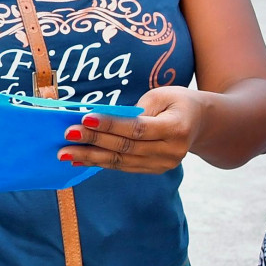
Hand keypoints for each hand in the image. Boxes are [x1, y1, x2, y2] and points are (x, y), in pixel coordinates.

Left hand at [57, 86, 205, 173]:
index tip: (85, 119)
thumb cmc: (177, 102)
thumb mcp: (162, 95)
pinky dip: (99, 163)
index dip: (110, 125)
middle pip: (126, 148)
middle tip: (67, 136)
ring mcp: (163, 165)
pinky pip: (122, 167)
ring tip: (65, 153)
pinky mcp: (153, 170)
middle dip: (93, 142)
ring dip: (90, 157)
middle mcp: (171, 151)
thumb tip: (102, 120)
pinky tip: (79, 160)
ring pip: (121, 162)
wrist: (201, 123)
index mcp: (176, 128)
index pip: (137, 129)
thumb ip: (136, 109)